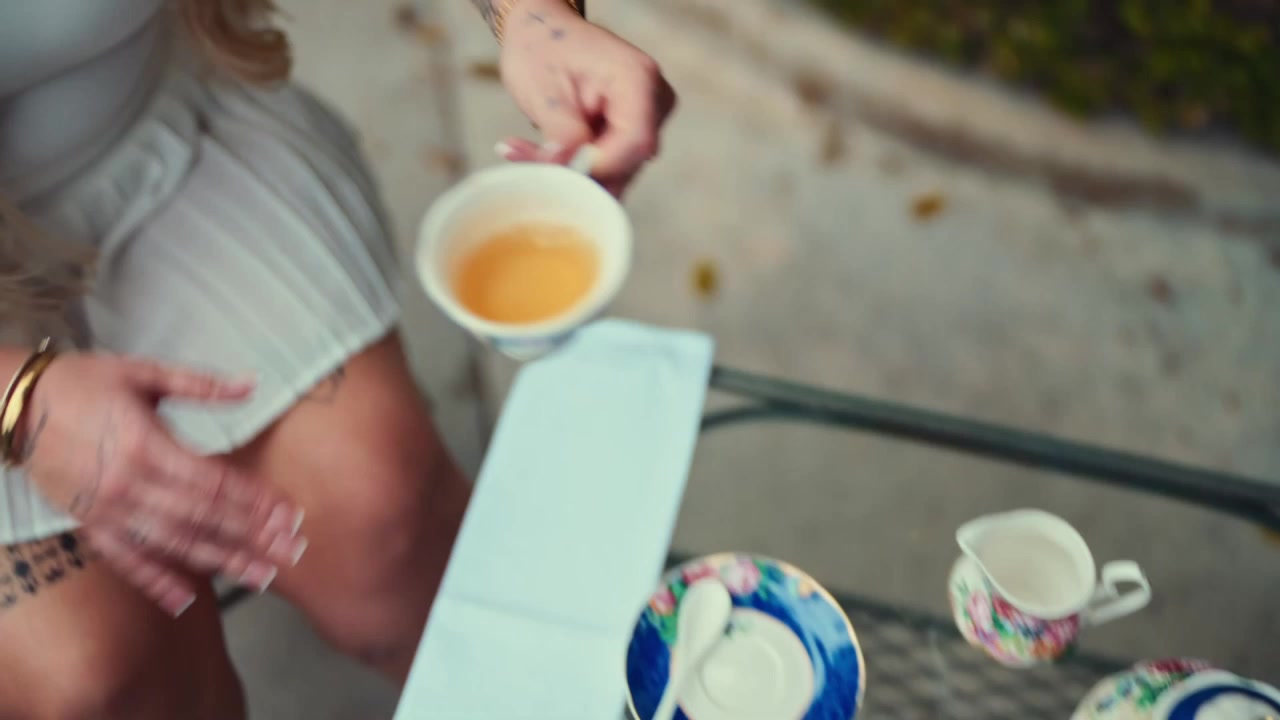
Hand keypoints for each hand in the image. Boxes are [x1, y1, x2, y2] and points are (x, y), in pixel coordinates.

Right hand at [17, 352, 305, 615]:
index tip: (289, 514)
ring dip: (221, 561)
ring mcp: (108, 510)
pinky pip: (126, 560)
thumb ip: (200, 384)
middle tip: (291, 552)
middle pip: (204, 518)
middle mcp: (131, 484)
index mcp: (148, 445)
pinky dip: (155, 582)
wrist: (14, 405)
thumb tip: (252, 383)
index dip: (256, 501)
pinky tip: (185, 601)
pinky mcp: (89, 525)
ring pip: (174, 543)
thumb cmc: (82, 382)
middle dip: (252, 536)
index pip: (215, 482)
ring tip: (260, 577)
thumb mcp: (143, 373)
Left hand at [498, 0, 676, 195]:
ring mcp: (650, 115)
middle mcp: (654, 97)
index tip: (563, 169)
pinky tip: (553, 153)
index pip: (636, 141)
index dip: (601, 165)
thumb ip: (562, 134)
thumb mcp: (542, 91)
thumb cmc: (542, 48)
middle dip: (583, 173)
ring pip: (622, 168)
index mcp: (636, 77)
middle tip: (534, 162)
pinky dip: (583, 166)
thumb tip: (569, 173)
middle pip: (631, 159)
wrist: (544, 32)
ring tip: (534, 154)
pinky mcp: (637, 128)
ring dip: (578, 172)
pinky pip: (616, 164)